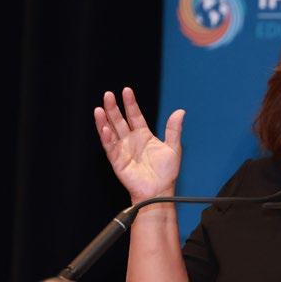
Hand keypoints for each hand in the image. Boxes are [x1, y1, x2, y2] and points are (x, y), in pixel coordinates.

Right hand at [94, 87, 184, 202]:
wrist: (160, 191)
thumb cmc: (166, 173)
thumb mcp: (173, 148)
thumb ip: (174, 129)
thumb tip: (180, 112)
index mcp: (144, 136)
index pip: (134, 116)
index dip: (130, 104)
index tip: (126, 91)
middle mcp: (131, 141)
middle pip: (119, 121)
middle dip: (113, 108)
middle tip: (108, 95)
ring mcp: (123, 150)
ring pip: (111, 131)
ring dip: (104, 120)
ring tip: (100, 108)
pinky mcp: (117, 161)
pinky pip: (110, 147)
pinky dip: (106, 138)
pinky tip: (104, 128)